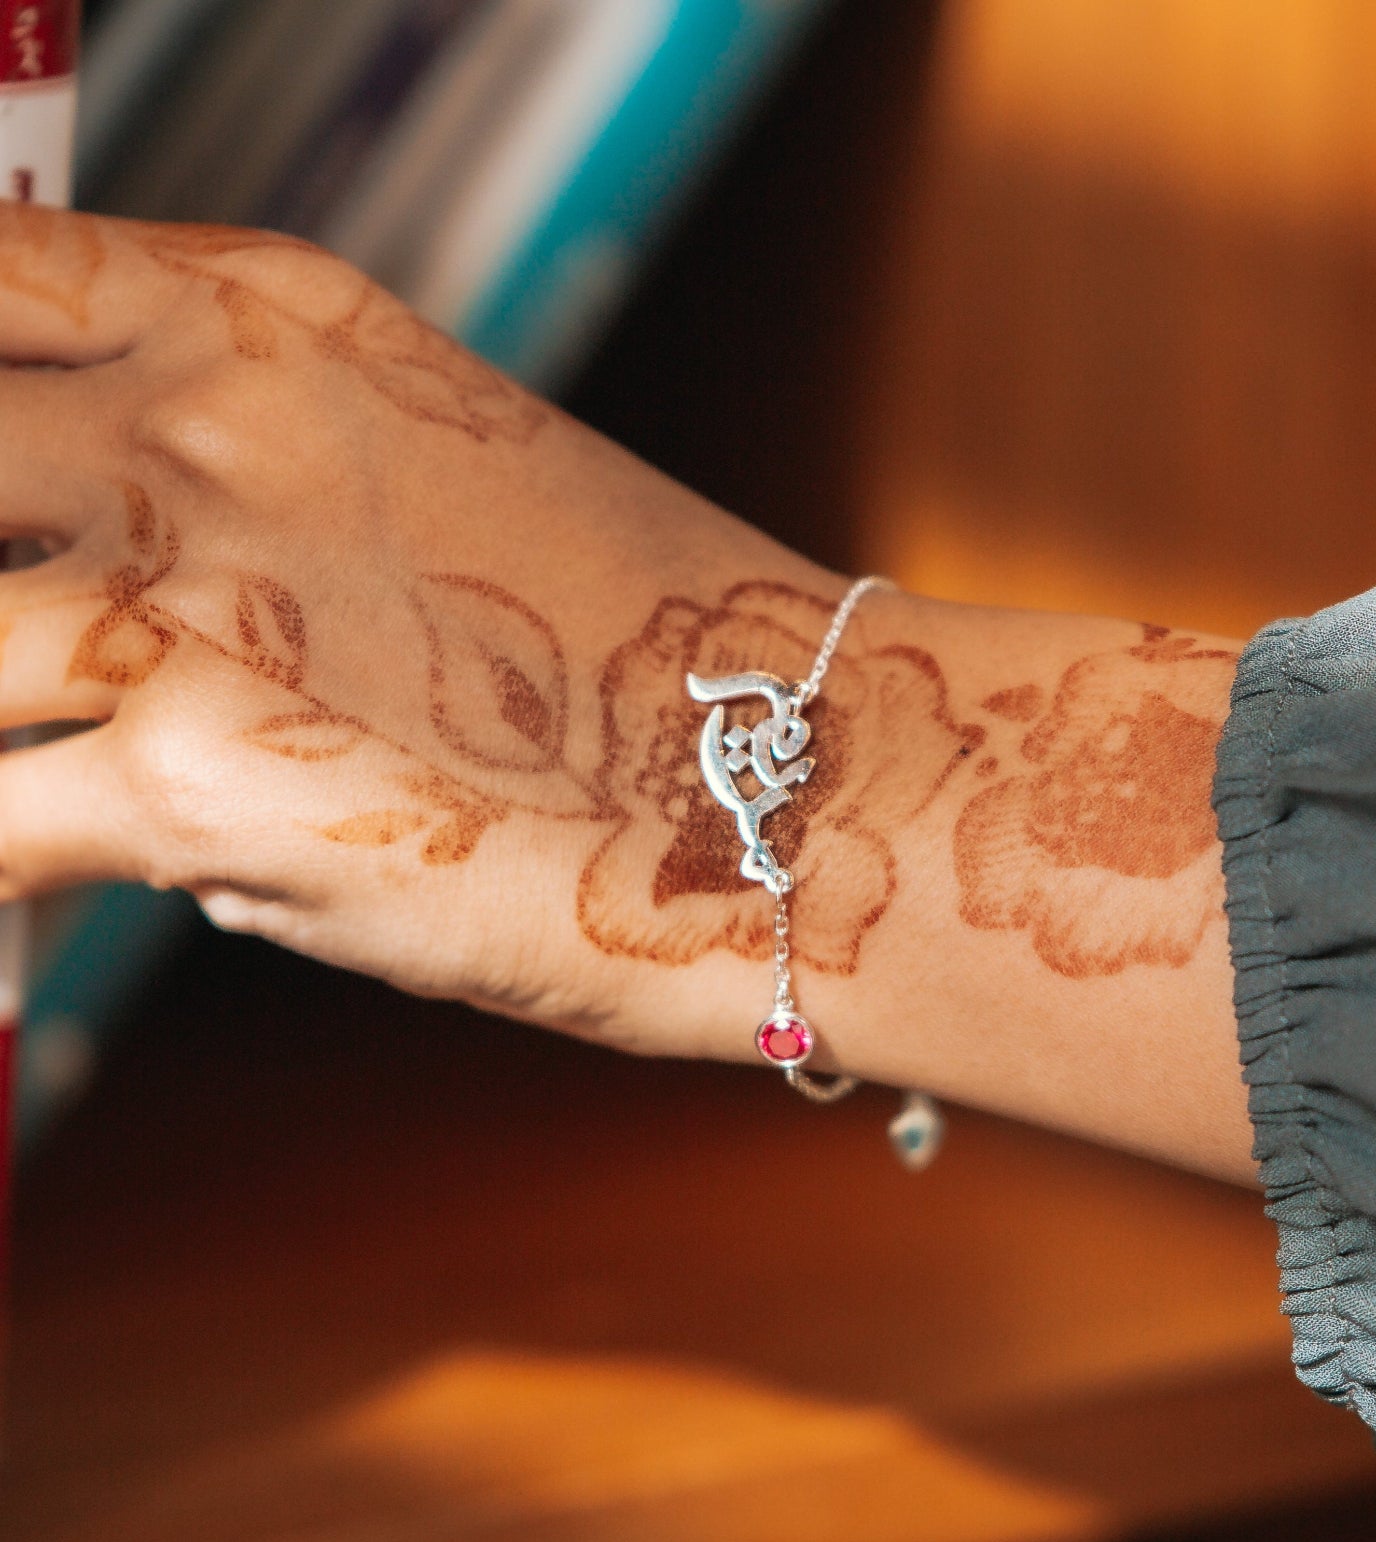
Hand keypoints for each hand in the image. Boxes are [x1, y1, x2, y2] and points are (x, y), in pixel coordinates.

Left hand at [0, 203, 829, 1047]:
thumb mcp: (452, 487)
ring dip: (3, 727)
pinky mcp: (201, 785)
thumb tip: (125, 654)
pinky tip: (60, 890)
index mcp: (274, 323)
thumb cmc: (657, 658)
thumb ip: (258, 521)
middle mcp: (209, 427)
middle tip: (34, 661)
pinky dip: (8, 869)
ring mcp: (190, 599)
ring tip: (70, 772)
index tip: (1, 491)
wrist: (802, 782)